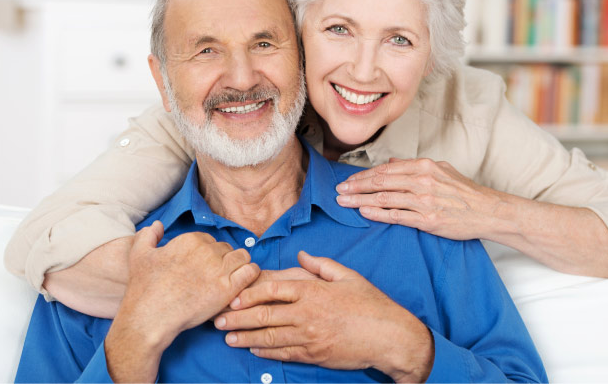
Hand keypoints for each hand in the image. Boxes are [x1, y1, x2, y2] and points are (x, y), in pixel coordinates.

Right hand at [105, 222, 259, 381]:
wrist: (150, 317)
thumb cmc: (144, 289)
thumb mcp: (139, 255)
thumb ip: (149, 236)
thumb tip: (158, 225)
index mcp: (190, 240)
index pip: (210, 240)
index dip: (208, 253)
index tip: (204, 267)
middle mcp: (207, 250)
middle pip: (226, 249)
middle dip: (223, 260)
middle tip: (216, 276)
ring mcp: (219, 268)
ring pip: (242, 257)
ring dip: (239, 265)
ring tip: (231, 278)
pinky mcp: (228, 287)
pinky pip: (251, 272)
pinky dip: (250, 275)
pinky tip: (243, 283)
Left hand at [214, 251, 432, 382]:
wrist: (389, 336)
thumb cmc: (370, 304)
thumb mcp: (348, 276)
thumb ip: (321, 265)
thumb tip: (301, 254)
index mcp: (313, 291)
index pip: (273, 290)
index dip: (248, 294)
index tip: (232, 297)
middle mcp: (307, 313)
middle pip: (264, 315)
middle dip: (238, 318)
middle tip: (218, 321)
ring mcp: (310, 336)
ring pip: (270, 337)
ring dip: (246, 337)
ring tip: (228, 338)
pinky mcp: (314, 354)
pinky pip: (284, 353)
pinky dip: (266, 352)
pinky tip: (253, 349)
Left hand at [336, 158, 505, 240]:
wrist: (488, 211)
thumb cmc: (465, 192)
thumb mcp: (442, 170)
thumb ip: (414, 165)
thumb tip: (391, 161)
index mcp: (423, 166)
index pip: (385, 169)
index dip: (363, 176)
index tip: (348, 181)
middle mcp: (421, 180)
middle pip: (380, 182)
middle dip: (355, 187)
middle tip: (338, 191)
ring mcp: (424, 200)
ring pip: (384, 199)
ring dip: (360, 201)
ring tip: (344, 203)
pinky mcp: (428, 219)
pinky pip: (396, 216)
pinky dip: (377, 214)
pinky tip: (363, 213)